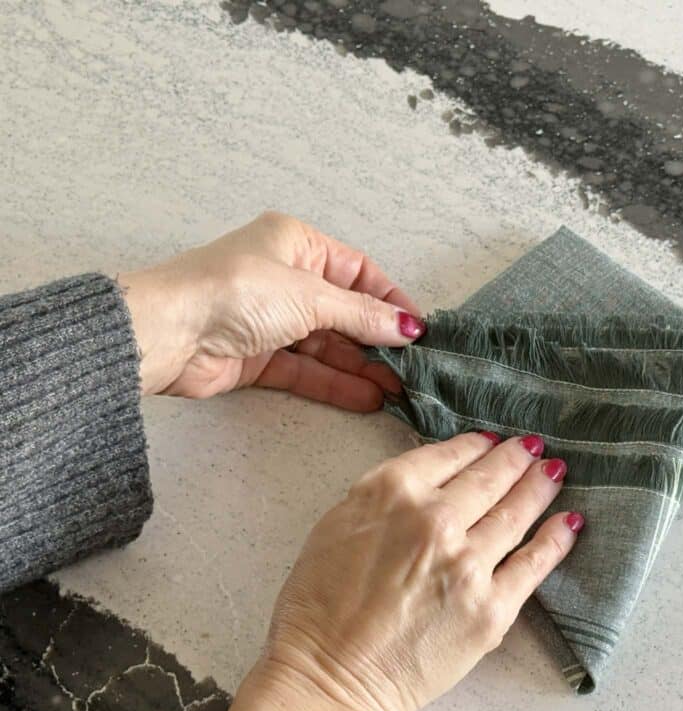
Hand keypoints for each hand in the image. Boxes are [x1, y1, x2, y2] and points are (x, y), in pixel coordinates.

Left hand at [117, 211, 423, 409]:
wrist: (167, 333)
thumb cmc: (236, 292)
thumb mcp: (310, 296)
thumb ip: (362, 316)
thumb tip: (408, 328)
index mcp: (297, 244)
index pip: (359, 273)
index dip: (390, 300)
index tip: (420, 330)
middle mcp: (286, 279)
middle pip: (345, 312)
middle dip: (378, 340)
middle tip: (414, 367)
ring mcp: (272, 320)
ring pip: (328, 346)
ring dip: (361, 366)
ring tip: (398, 389)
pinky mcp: (259, 358)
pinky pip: (307, 371)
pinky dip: (335, 384)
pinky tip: (367, 397)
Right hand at [195, 432, 583, 710]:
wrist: (328, 677)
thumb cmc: (319, 607)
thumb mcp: (338, 523)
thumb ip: (384, 495)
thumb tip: (428, 481)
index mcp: (392, 492)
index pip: (448, 456)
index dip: (476, 446)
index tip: (491, 443)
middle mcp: (435, 520)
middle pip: (489, 479)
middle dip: (515, 459)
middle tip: (532, 448)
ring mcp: (468, 564)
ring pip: (516, 514)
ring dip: (539, 488)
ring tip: (553, 474)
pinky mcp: (491, 609)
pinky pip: (533, 565)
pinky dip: (556, 540)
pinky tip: (570, 523)